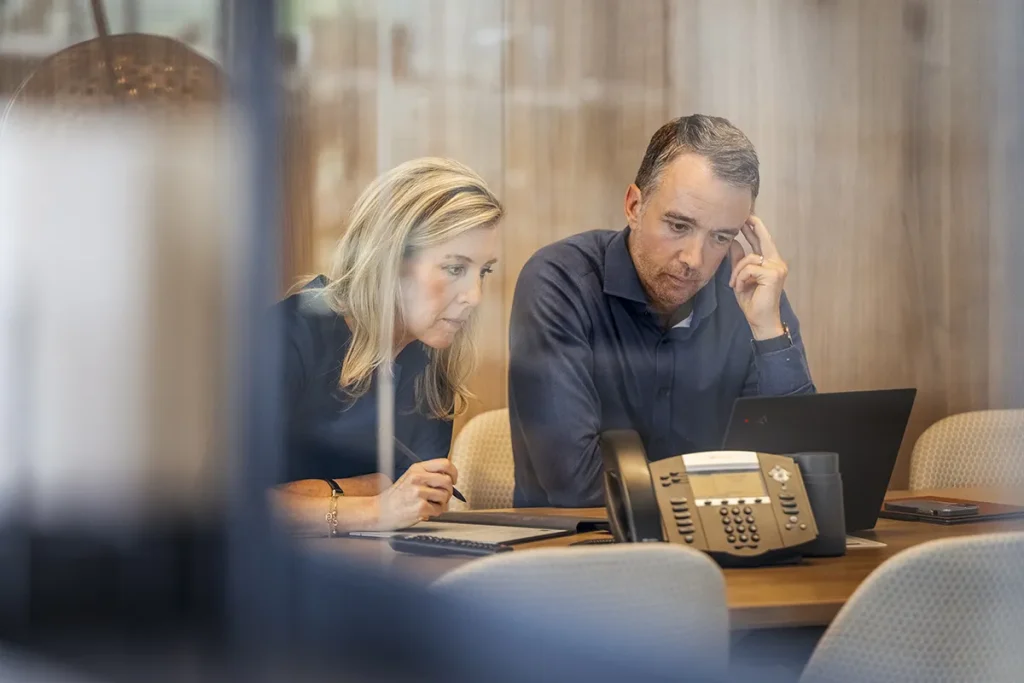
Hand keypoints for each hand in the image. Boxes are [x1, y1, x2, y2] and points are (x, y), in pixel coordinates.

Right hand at [373, 459, 458, 530]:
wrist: (380, 510)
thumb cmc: (397, 496)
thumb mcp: (410, 477)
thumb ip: (428, 475)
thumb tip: (450, 479)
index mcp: (417, 468)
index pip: (445, 464)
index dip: (453, 473)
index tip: (453, 480)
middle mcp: (418, 478)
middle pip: (448, 481)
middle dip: (448, 491)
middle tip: (441, 497)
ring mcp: (418, 492)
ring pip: (445, 495)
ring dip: (442, 503)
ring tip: (431, 505)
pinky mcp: (420, 507)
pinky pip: (439, 509)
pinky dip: (435, 513)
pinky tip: (425, 512)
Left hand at [729, 215, 788, 339]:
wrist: (760, 320)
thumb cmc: (752, 301)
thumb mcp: (741, 278)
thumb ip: (739, 261)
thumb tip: (734, 243)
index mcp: (771, 263)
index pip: (763, 242)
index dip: (755, 229)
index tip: (747, 218)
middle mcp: (777, 263)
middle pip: (764, 240)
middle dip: (754, 228)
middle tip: (745, 217)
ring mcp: (777, 268)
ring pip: (749, 258)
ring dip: (737, 272)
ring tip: (735, 284)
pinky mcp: (773, 274)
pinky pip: (748, 269)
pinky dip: (740, 278)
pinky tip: (740, 288)